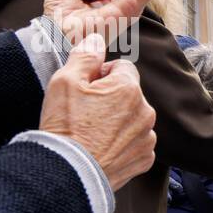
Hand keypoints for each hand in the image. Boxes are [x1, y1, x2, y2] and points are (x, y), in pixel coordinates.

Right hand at [39, 33, 156, 191]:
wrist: (69, 173)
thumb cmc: (65, 126)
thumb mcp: (65, 81)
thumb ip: (85, 56)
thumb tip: (97, 39)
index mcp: (129, 88)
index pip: (122, 68)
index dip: (101, 75)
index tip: (86, 88)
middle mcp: (146, 111)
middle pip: (129, 94)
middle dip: (111, 98)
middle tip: (85, 112)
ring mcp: (147, 137)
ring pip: (133, 119)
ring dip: (118, 121)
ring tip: (92, 132)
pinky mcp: (144, 159)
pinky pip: (136, 143)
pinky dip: (122, 143)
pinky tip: (102, 148)